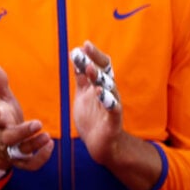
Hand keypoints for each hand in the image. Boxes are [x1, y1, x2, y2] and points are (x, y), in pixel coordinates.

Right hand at [0, 64, 53, 170]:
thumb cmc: (3, 117)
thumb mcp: (1, 100)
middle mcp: (1, 137)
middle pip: (8, 137)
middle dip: (22, 131)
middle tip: (37, 123)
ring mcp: (10, 150)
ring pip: (20, 151)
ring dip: (34, 144)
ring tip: (47, 136)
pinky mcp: (19, 161)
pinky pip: (30, 165)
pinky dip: (40, 158)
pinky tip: (50, 145)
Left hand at [72, 41, 123, 162]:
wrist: (100, 145)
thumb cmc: (92, 118)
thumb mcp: (83, 94)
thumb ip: (81, 78)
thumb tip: (76, 55)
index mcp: (100, 86)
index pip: (101, 66)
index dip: (94, 55)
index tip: (84, 44)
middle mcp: (109, 93)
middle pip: (105, 73)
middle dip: (96, 60)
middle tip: (86, 48)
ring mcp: (112, 107)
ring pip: (109, 89)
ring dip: (99, 78)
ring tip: (90, 68)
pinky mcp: (113, 122)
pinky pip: (113, 110)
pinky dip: (108, 101)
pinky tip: (100, 93)